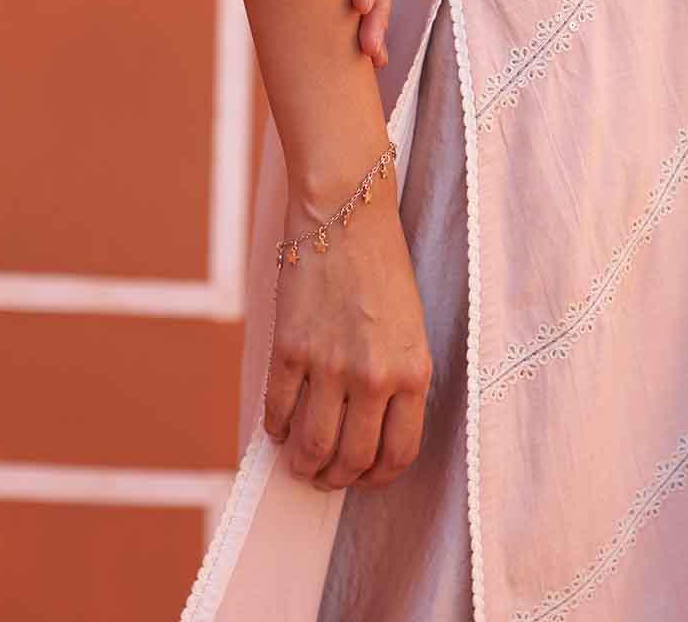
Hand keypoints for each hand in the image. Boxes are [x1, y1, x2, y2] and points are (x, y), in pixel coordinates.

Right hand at [263, 170, 432, 491]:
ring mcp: (328, 365)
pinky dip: (275, 428)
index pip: (399, 452)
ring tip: (299, 460)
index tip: (365, 476)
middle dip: (337, 477)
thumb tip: (369, 426)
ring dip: (304, 463)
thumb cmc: (380, 264)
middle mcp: (373, 376)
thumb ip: (396, 377)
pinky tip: (277, 426)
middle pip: (352, 458)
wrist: (345, 212)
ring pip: (312, 445)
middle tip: (326, 474)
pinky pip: (278, 409)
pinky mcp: (289, 349)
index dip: (379, 476)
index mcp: (412, 371)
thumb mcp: (409, 326)